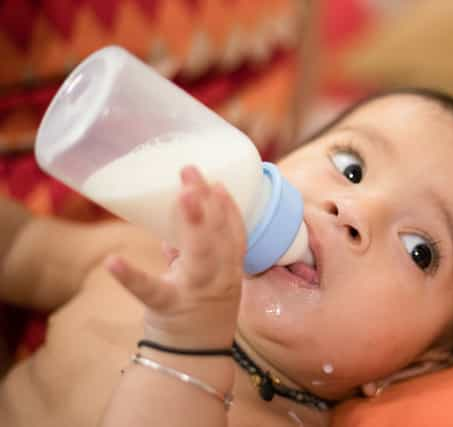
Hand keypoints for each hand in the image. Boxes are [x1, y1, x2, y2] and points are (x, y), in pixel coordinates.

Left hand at [106, 166, 246, 347]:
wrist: (193, 360)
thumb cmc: (198, 315)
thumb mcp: (203, 280)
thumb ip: (189, 252)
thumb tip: (172, 226)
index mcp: (229, 271)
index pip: (235, 235)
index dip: (229, 208)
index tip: (218, 181)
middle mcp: (219, 279)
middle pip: (219, 238)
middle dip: (208, 203)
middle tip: (191, 171)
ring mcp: (196, 292)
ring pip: (200, 255)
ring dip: (192, 222)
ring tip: (180, 194)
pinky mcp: (168, 308)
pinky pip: (152, 291)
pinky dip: (132, 277)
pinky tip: (113, 261)